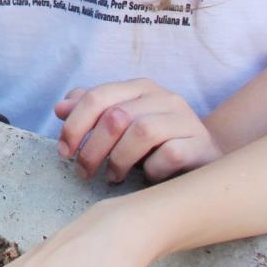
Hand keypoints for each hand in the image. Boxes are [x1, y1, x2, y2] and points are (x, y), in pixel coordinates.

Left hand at [55, 79, 221, 182]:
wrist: (206, 159)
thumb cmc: (155, 143)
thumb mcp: (121, 124)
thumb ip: (92, 112)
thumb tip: (61, 108)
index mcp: (140, 87)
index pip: (97, 96)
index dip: (74, 124)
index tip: (64, 151)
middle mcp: (164, 97)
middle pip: (116, 116)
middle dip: (92, 148)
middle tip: (83, 172)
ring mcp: (186, 120)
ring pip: (142, 132)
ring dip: (119, 159)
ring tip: (112, 176)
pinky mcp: (202, 145)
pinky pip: (170, 155)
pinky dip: (151, 170)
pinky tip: (146, 179)